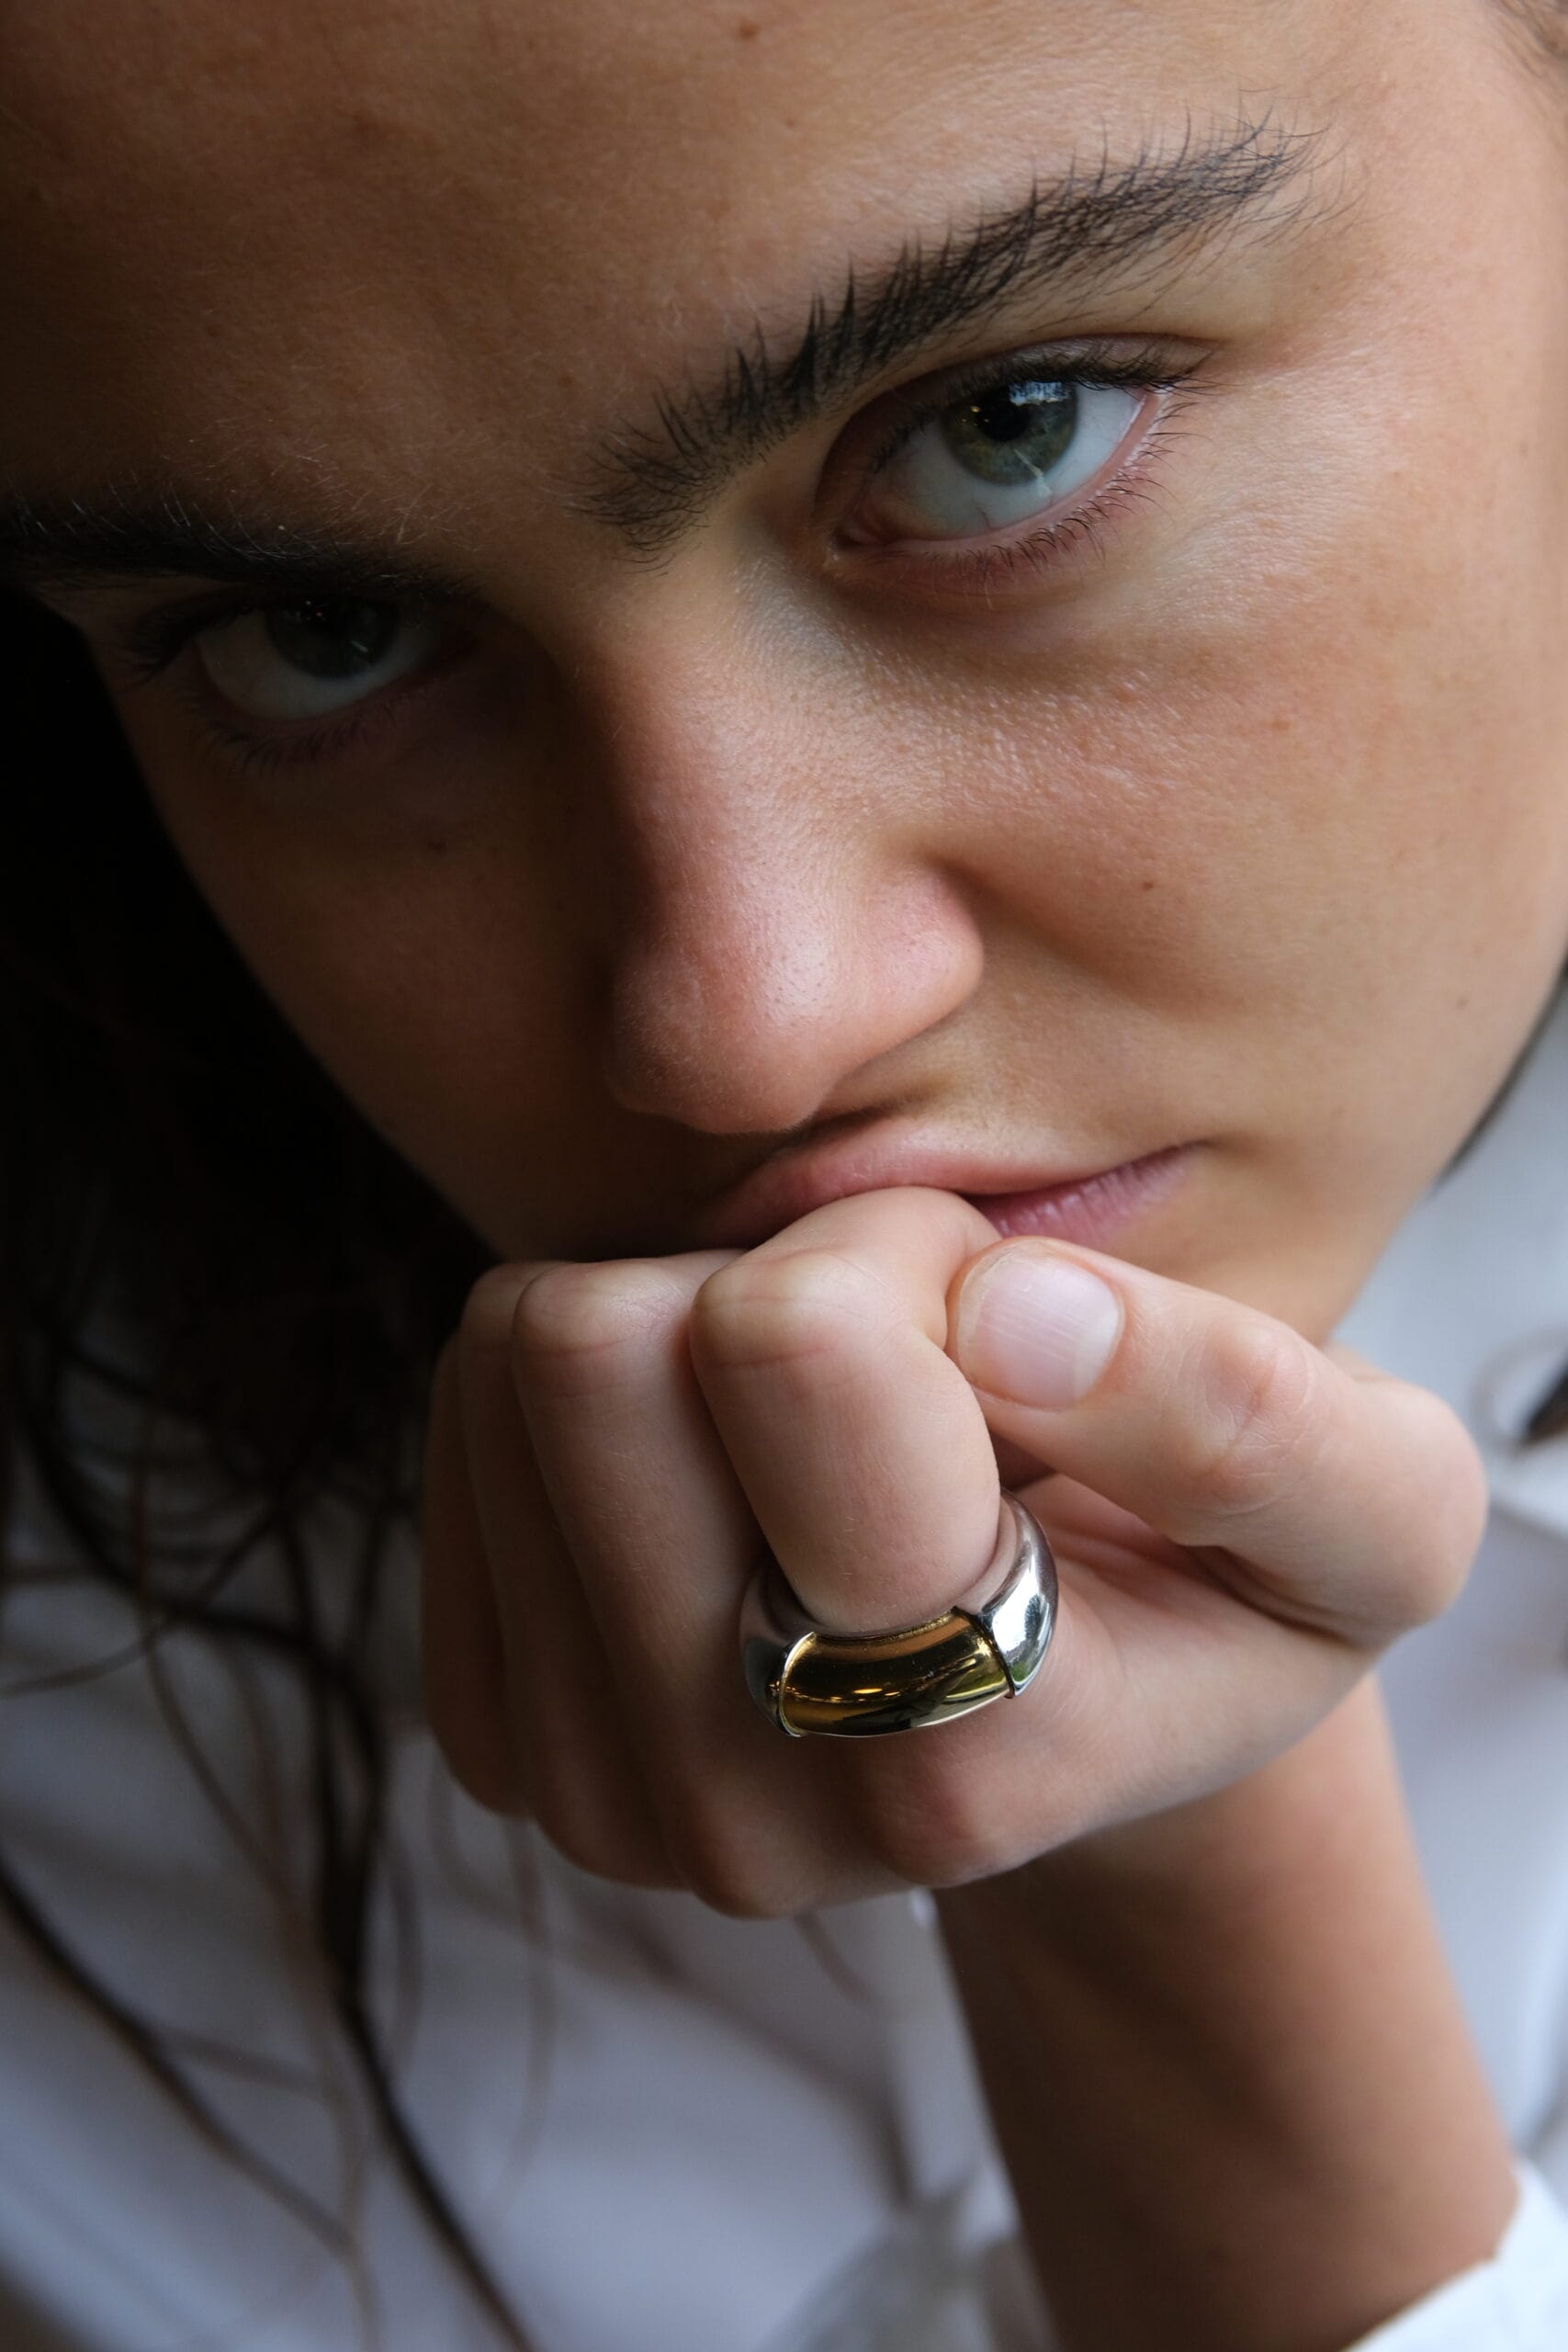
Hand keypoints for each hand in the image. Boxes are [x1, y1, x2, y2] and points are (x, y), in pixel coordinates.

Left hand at [420, 1187, 1485, 1911]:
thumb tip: (1012, 1320)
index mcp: (967, 1762)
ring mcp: (604, 1793)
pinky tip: (732, 1460)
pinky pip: (465, 1416)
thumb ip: (1239, 1417)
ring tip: (830, 1416)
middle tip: (906, 1361)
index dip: (901, 1261)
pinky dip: (601, 1386)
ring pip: (518, 1362)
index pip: (788, 1348)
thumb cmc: (1226, 1578)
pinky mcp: (503, 1740)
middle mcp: (752, 1813)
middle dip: (769, 1279)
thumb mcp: (1367, 1502)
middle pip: (597, 1349)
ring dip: (681, 1319)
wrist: (1094, 1706)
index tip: (1001, 1329)